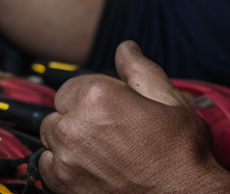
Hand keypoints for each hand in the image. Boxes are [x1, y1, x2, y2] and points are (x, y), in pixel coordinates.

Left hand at [38, 41, 229, 193]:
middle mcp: (75, 128)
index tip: (110, 109)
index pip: (71, 86)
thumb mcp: (170, 100)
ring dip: (69, 142)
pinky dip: (63, 168)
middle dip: (77, 117)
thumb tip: (125, 49)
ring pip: (52, 140)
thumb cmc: (181, 154)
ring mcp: (66, 162)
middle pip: (58, 112)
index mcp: (97, 98)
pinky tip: (92, 170)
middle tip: (109, 131)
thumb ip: (140, 69)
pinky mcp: (65, 188)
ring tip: (101, 152)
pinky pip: (48, 169)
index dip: (91, 97)